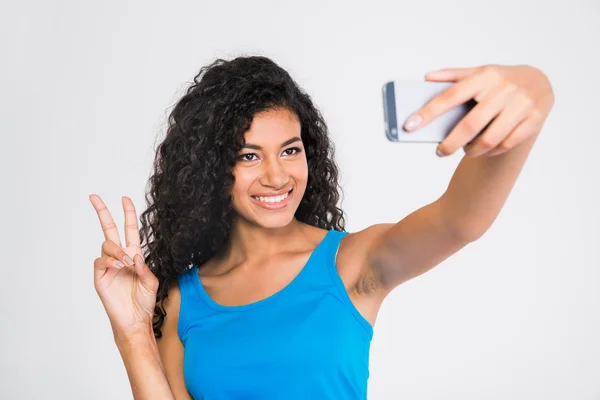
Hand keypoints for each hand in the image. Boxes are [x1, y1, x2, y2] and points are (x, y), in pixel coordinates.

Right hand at [89, 194, 158, 341]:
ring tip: (125, 263)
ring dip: (117, 250)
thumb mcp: (151, 281)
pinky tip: (118, 266)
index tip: (125, 199)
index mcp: (133, 255)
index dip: (128, 214)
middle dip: (102, 212)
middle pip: (109, 229)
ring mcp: (108, 266)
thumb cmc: (144, 301)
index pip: (129, 230)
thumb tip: (133, 255)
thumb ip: (144, 267)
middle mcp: (120, 257)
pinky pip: (100, 260)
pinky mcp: (100, 276)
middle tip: (94, 197)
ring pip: (107, 244)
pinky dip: (110, 260)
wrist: (135, 319)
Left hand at [403, 65, 554, 156]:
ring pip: (489, 139)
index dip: (428, 112)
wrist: (539, 81)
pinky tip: (482, 149)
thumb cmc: (500, 79)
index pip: (450, 96)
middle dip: (450, 143)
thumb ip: (453, 75)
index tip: (409, 126)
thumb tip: (426, 78)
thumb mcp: (479, 72)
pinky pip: (506, 144)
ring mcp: (521, 105)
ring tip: (463, 150)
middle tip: (440, 151)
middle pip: (469, 125)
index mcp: (484, 76)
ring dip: (471, 150)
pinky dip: (491, 151)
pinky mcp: (533, 120)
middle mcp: (503, 90)